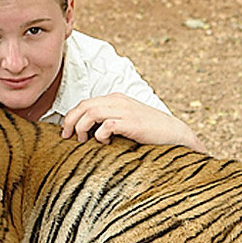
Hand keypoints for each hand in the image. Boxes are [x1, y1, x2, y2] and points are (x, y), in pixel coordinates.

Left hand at [61, 93, 206, 151]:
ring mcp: (125, 111)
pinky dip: (100, 135)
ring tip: (83, 141)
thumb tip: (88, 132)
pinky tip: (105, 143)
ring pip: (91, 113)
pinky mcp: (131, 123)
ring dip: (82, 128)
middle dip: (71, 121)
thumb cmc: (149, 131)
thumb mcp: (126, 121)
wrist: (174, 133)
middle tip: (67, 137)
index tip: (66, 132)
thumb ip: (109, 121)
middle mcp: (118, 101)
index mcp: (115, 99)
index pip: (85, 102)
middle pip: (84, 106)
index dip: (72, 116)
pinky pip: (106, 126)